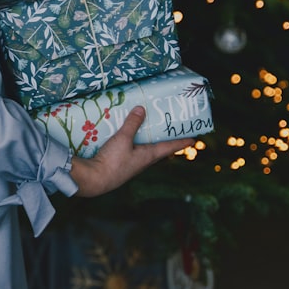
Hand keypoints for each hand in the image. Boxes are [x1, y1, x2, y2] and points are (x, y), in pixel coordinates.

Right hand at [70, 105, 194, 197]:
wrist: (95, 180)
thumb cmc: (113, 161)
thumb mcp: (123, 139)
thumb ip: (132, 124)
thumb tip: (142, 109)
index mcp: (148, 156)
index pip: (169, 147)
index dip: (180, 142)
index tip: (193, 139)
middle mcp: (143, 161)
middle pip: (158, 150)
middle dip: (165, 141)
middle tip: (171, 131)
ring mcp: (132, 164)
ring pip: (144, 151)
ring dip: (148, 142)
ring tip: (149, 130)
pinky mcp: (120, 165)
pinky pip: (132, 152)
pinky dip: (133, 144)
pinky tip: (126, 138)